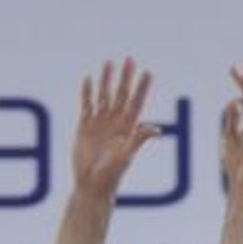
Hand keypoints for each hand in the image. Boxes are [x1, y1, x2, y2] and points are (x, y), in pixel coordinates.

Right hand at [71, 58, 156, 194]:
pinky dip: (87, 92)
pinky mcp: (85, 126)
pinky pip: (87, 105)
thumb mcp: (127, 154)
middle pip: (121, 94)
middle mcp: (115, 122)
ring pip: (104, 96)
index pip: (136, 102)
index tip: (148, 72)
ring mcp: (100, 123)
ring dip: (107, 80)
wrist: (92, 184)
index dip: (142, 87)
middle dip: (126, 77)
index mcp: (127, 128)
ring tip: (109, 63)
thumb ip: (139, 138)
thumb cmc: (112, 173)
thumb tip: (157, 129)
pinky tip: (89, 79)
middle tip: (130, 60)